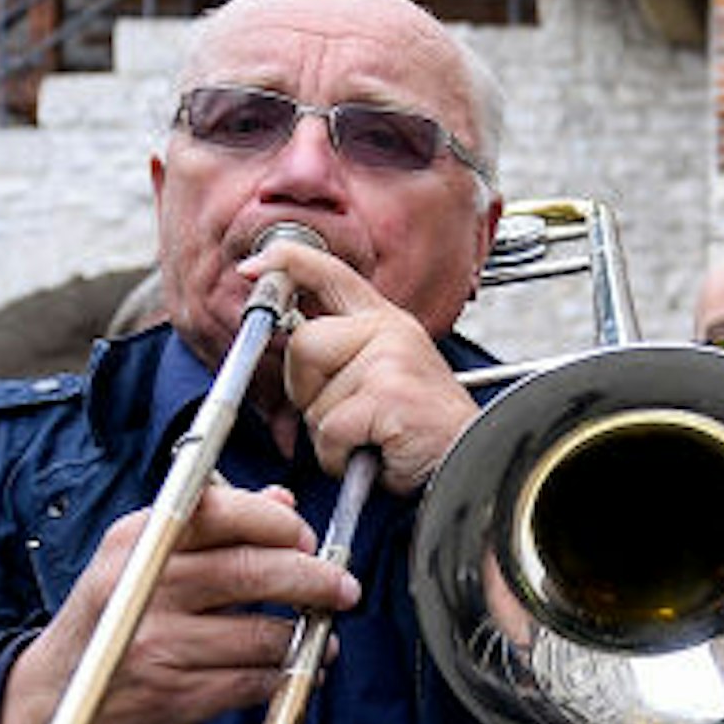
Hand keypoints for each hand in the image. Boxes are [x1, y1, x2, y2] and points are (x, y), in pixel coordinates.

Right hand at [0, 482, 356, 723]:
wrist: (48, 697)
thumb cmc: (111, 618)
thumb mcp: (141, 558)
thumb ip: (213, 526)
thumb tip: (282, 500)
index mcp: (138, 542)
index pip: (223, 513)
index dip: (280, 524)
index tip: (309, 538)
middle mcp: (144, 588)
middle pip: (252, 572)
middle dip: (315, 579)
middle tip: (344, 588)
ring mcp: (158, 645)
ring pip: (262, 634)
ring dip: (306, 635)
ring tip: (321, 632)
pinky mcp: (175, 697)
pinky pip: (254, 682)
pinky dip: (286, 674)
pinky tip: (297, 667)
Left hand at [245, 243, 476, 496]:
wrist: (469, 460)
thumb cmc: (422, 428)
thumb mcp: (385, 374)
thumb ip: (342, 356)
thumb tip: (294, 357)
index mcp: (385, 322)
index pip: (329, 273)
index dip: (285, 262)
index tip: (253, 267)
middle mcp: (389, 331)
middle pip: (303, 344)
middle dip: (306, 390)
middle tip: (345, 414)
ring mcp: (391, 359)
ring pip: (312, 396)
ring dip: (327, 432)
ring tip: (367, 436)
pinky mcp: (389, 393)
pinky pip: (329, 429)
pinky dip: (339, 455)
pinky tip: (372, 452)